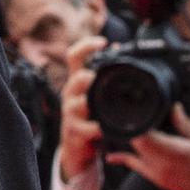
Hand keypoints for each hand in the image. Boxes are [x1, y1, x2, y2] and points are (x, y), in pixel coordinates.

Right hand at [57, 36, 105, 181]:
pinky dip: (99, 129)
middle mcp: (70, 93)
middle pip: (78, 77)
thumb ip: (103, 72)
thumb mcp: (94, 92)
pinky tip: (107, 130)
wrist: (77, 148)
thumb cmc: (89, 116)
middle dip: (92, 78)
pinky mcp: (74, 130)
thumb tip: (118, 46)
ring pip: (80, 102)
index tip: (103, 42)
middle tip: (105, 82)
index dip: (86, 46)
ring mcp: (70, 112)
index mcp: (77, 81)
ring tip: (107, 109)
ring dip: (94, 104)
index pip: (74, 56)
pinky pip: (87, 127)